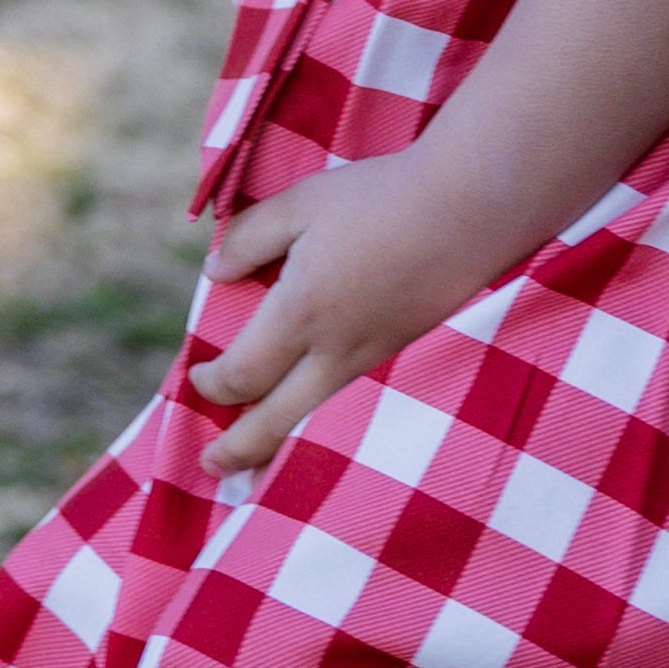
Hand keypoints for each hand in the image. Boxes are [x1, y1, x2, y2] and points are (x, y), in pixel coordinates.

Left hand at [188, 148, 520, 476]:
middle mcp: (335, 352)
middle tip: (213, 468)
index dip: (211, 384)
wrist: (472, 209)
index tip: (196, 377)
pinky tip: (315, 414)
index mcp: (300, 314)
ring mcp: (375, 360)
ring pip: (318, 422)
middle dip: (239, 451)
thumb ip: (250, 238)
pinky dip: (322, 421)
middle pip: (276, 424)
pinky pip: (352, 403)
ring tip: (258, 465)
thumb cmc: (381, 199)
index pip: (241, 374)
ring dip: (281, 447)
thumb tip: (215, 274)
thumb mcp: (302, 203)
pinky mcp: (404, 353)